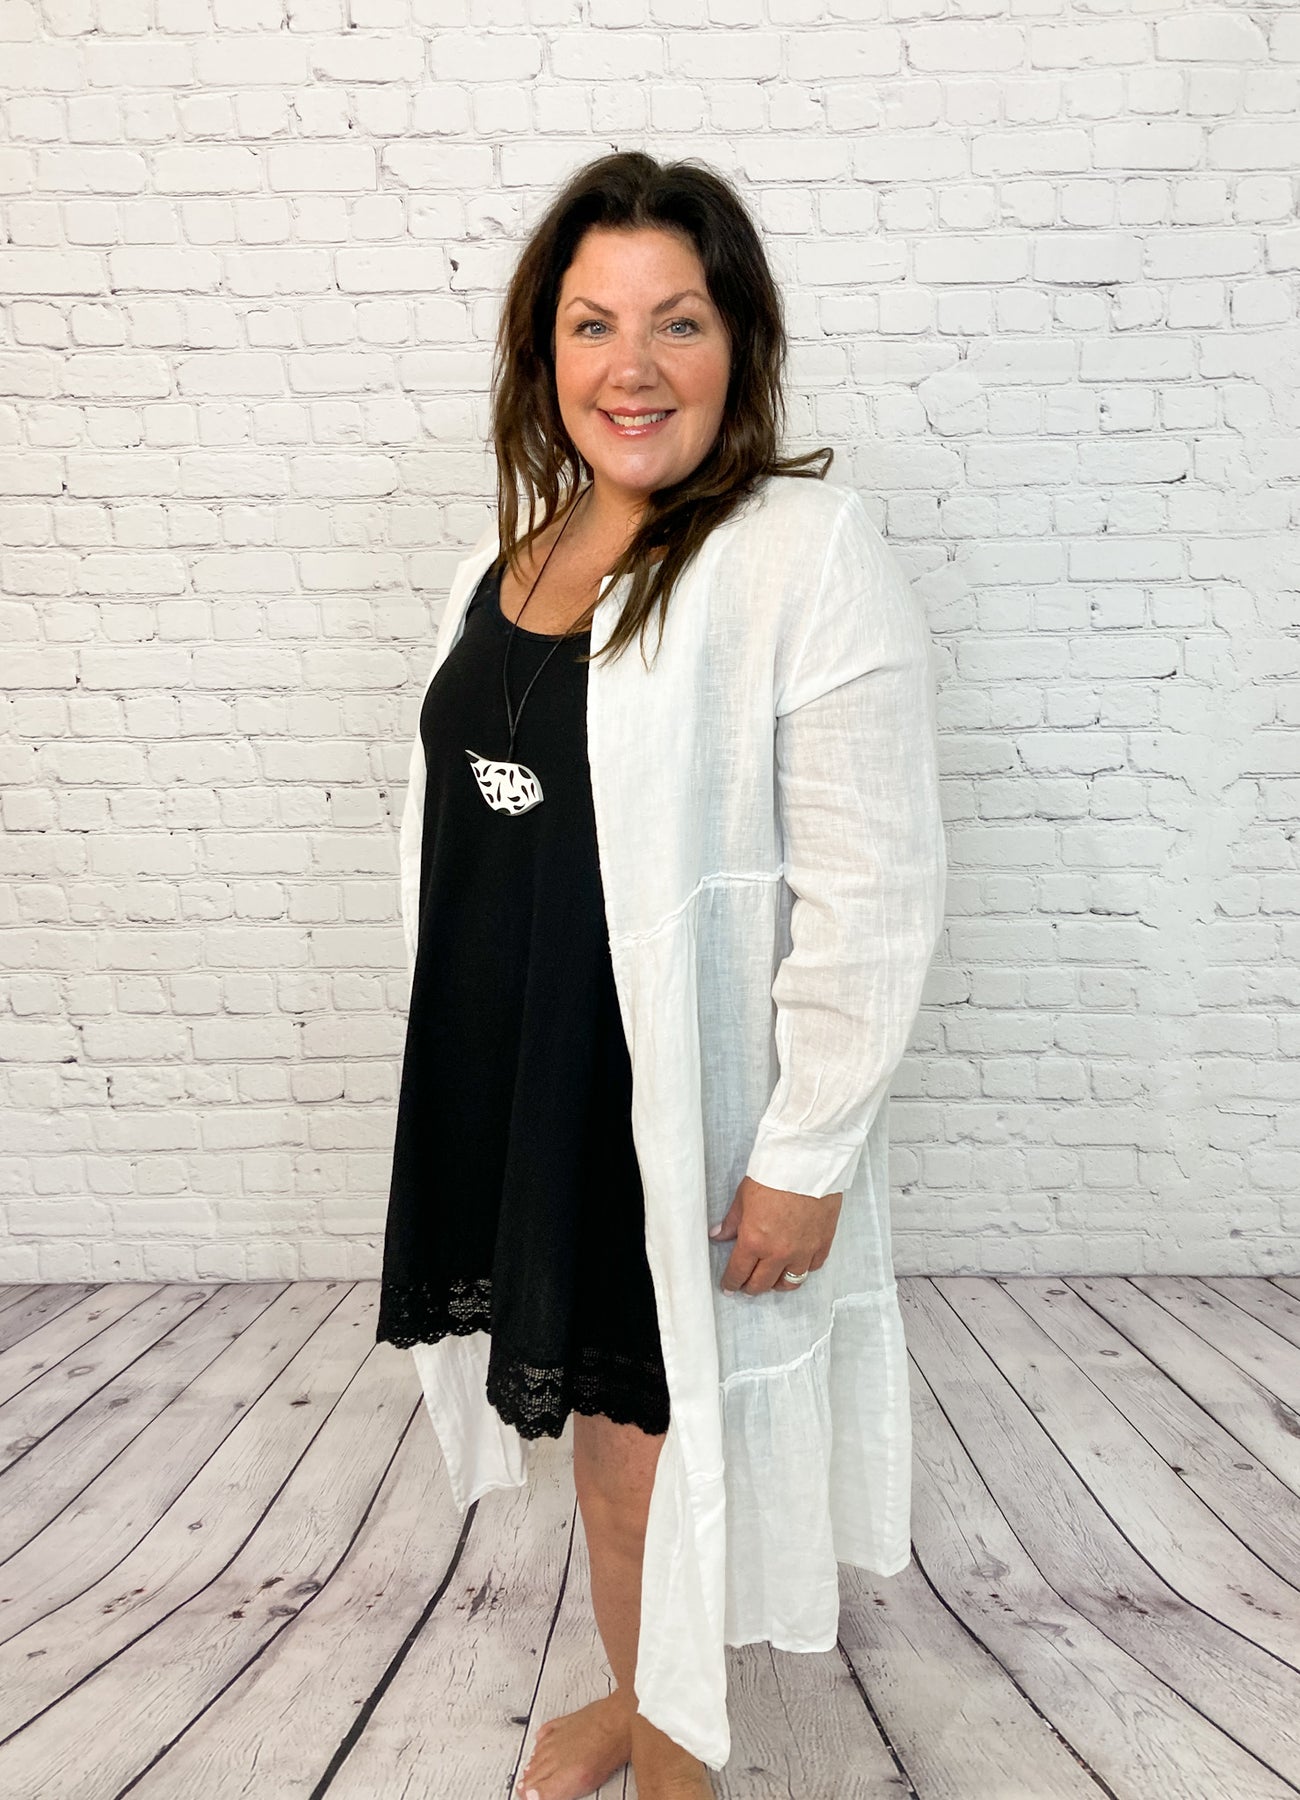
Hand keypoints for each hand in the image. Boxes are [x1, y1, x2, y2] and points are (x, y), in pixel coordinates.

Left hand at [710, 1174, 842, 1294]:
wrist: (807, 1161)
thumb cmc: (774, 1174)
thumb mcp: (744, 1197)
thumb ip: (732, 1222)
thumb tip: (718, 1235)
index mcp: (755, 1241)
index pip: (739, 1272)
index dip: (731, 1282)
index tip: (729, 1286)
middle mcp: (779, 1252)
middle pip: (763, 1284)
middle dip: (751, 1287)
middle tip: (746, 1285)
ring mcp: (804, 1251)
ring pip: (790, 1282)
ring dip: (778, 1283)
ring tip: (772, 1278)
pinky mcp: (823, 1243)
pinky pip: (813, 1267)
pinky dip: (803, 1269)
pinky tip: (796, 1264)